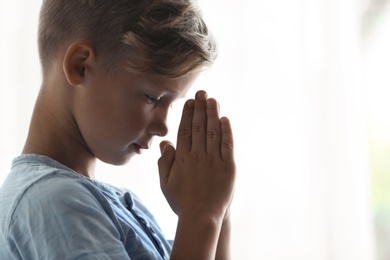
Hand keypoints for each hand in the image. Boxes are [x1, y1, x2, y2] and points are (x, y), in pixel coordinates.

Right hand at [158, 90, 235, 220]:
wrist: (201, 217)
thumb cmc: (181, 201)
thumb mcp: (165, 182)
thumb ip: (164, 162)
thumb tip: (165, 143)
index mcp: (182, 158)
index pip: (185, 131)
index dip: (188, 114)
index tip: (190, 102)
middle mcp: (198, 156)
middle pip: (199, 127)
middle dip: (200, 108)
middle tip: (202, 93)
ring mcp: (214, 161)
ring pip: (213, 132)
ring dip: (213, 114)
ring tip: (213, 100)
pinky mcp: (228, 168)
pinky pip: (228, 146)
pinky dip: (227, 132)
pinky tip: (225, 119)